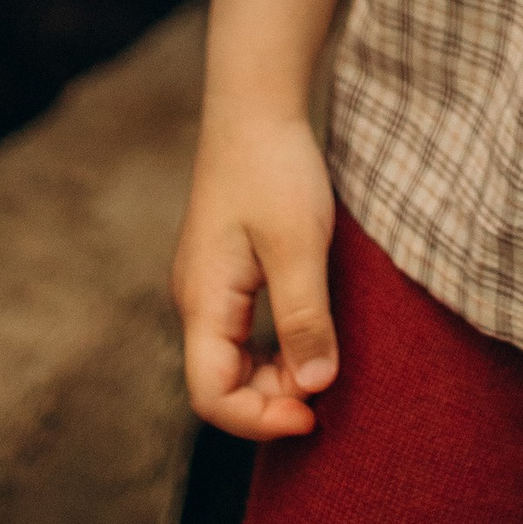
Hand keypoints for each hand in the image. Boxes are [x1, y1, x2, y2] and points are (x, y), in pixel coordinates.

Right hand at [171, 106, 341, 439]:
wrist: (254, 104)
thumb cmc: (274, 168)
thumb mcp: (299, 246)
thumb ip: (304, 319)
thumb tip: (314, 388)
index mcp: (203, 301)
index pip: (212, 395)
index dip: (259, 419)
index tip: (313, 415)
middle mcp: (195, 300)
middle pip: (221, 382)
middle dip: (271, 400)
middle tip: (327, 390)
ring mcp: (207, 284)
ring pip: (232, 358)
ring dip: (275, 375)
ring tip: (324, 363)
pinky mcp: (223, 270)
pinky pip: (241, 331)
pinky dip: (273, 347)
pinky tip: (309, 334)